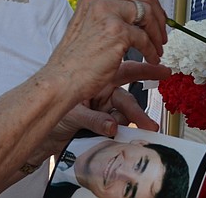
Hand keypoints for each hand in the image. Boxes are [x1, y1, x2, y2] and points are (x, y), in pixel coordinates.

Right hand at [44, 0, 168, 102]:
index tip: (154, 15)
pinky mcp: (116, 32)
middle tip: (162, 33)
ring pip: (148, 13)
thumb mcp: (90, 27)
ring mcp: (108, 14)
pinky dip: (152, 51)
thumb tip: (141, 14)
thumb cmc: (75, 59)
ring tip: (157, 48)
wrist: (63, 78)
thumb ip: (111, 15)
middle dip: (158, 15)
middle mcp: (99, 0)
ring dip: (158, 33)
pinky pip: (146, 38)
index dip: (148, 0)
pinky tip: (151, 59)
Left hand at [47, 61, 169, 148]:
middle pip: (127, 99)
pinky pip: (117, 128)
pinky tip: (110, 135)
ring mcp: (104, 108)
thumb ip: (93, 119)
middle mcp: (103, 91)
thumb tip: (112, 127)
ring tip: (120, 134)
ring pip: (123, 116)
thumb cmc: (53, 108)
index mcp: (97, 77)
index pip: (125, 71)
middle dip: (139, 112)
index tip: (164, 72)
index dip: (145, 71)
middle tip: (150, 125)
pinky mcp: (103, 124)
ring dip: (125, 126)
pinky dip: (116, 133)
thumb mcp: (72, 111)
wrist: (42, 124)